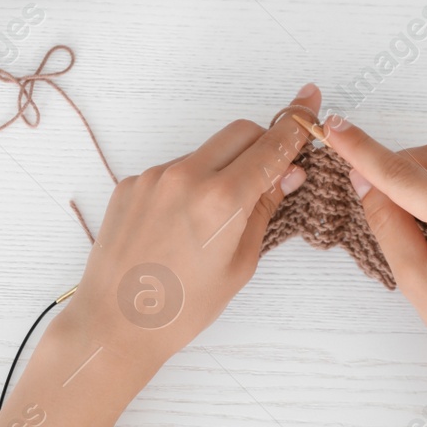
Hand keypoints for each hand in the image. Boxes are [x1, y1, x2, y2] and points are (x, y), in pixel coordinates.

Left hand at [55, 84, 320, 391]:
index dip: (294, 125)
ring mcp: (153, 177)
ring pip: (203, 154)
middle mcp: (185, 177)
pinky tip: (178, 226)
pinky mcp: (130, 184)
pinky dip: (186, 187)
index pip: (269, 146)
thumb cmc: (183, 307)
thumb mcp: (239, 264)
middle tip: (268, 171)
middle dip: (260, 143)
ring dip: (220, 169)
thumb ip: (264, 210)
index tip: (309, 103)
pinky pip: (171, 172)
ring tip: (212, 220)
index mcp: (221, 200)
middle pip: (238, 133)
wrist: (116, 323)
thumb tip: (287, 174)